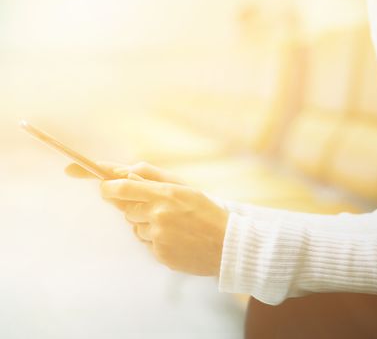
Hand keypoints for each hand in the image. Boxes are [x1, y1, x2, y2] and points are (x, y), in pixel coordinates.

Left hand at [66, 161, 227, 275]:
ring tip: (173, 226)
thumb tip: (123, 172)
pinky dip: (156, 240)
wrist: (227, 244)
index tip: (99, 185)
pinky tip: (175, 239)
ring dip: (146, 225)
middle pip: (126, 209)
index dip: (106, 186)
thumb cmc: (206, 211)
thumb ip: (152, 176)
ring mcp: (158, 236)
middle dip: (136, 207)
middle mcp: (158, 214)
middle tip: (159, 209)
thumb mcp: (183, 186)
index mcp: (165, 194)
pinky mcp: (159, 254)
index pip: (122, 187)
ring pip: (135, 227)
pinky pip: (145, 243)